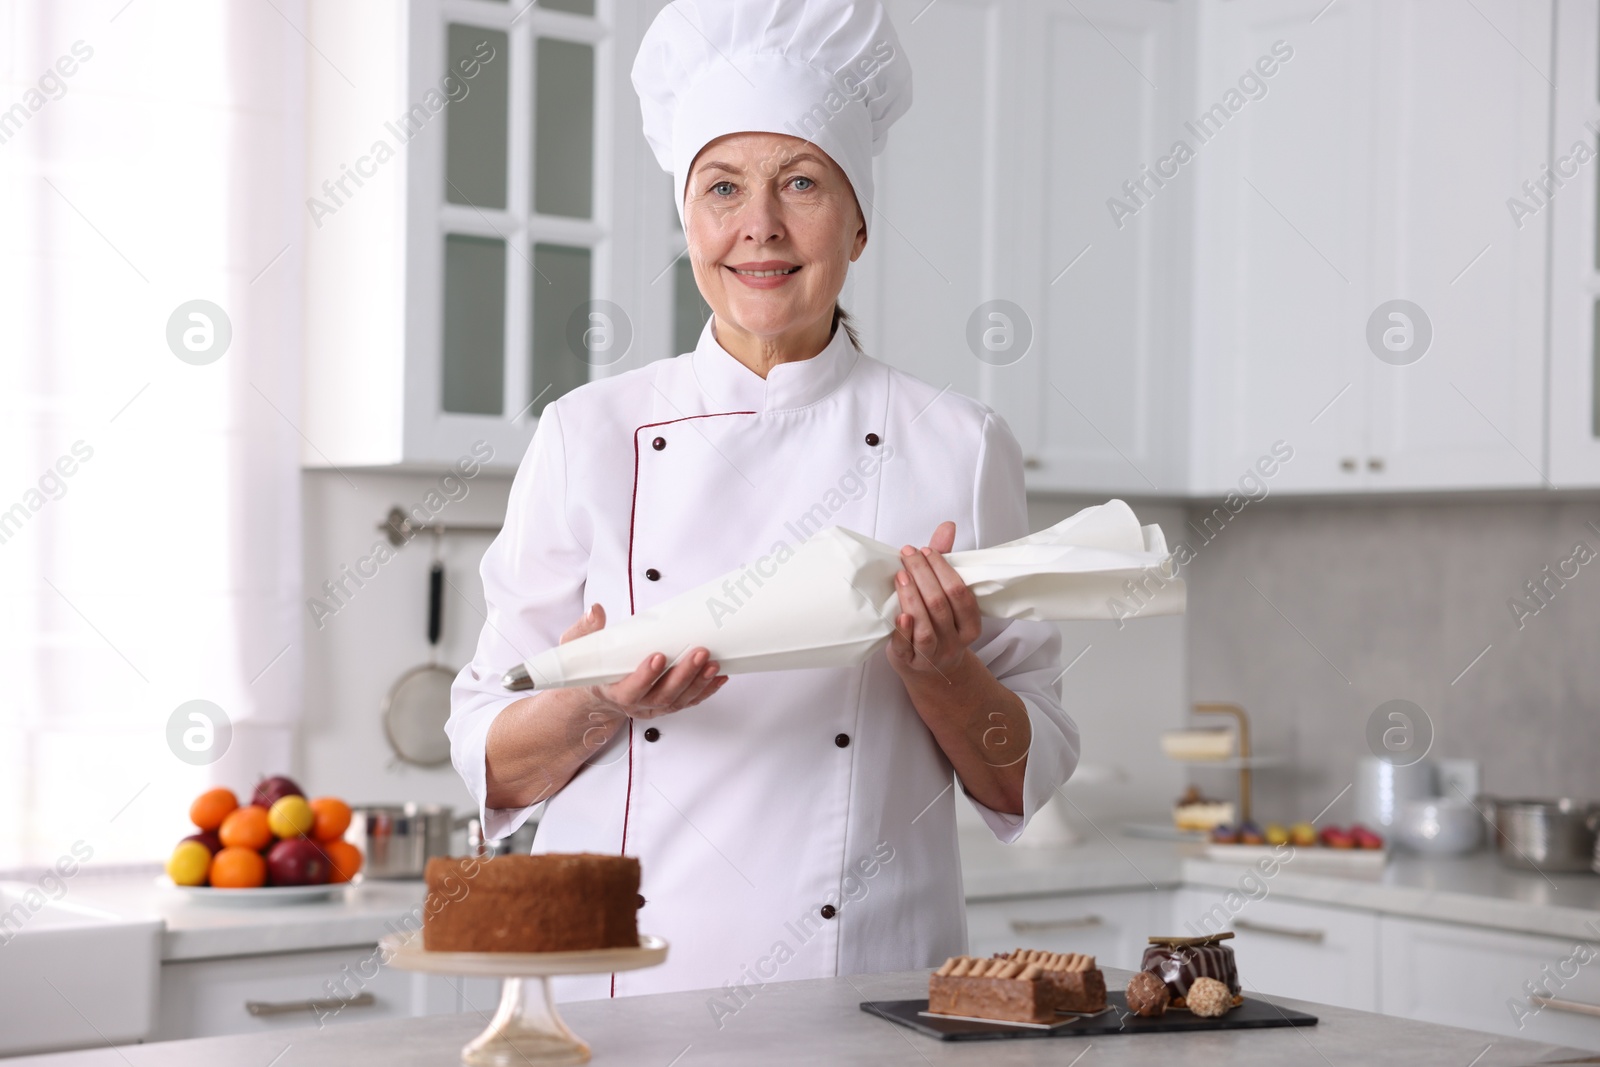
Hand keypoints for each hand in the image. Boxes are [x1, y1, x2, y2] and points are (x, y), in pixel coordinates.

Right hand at [561, 603, 727, 721]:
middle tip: (699, 653)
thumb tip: (595, 611)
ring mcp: (654, 707)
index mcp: (613, 692)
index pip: (630, 691)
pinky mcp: (669, 704)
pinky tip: (719, 676)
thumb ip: (586, 630)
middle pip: (662, 696)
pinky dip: (707, 690)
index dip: (644, 676)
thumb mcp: (578, 649)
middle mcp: (636, 704)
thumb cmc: (592, 669)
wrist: (598, 691)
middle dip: (683, 675)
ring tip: (713, 663)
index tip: (658, 657)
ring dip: (699, 682)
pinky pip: (690, 701)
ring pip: (680, 700)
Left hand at [887, 520, 981, 677]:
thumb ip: (944, 562)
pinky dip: (903, 632)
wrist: (928, 670)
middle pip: (940, 606)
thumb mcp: (945, 596)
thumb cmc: (938, 626)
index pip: (959, 593)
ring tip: (900, 575)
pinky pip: (906, 649)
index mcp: (970, 625)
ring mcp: (932, 655)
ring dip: (912, 598)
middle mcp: (954, 642)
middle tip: (908, 555)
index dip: (943, 569)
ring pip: (926, 628)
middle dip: (923, 576)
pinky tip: (898, 615)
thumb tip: (947, 527)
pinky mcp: (909, 662)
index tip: (926, 551)